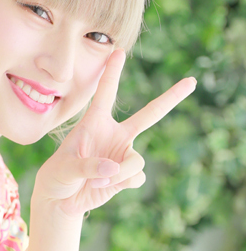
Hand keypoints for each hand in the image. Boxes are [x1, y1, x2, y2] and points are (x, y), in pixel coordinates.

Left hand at [33, 50, 196, 218]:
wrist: (62, 199)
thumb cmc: (58, 175)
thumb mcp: (65, 167)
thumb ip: (87, 165)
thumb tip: (115, 167)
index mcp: (94, 123)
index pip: (105, 94)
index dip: (112, 73)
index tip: (118, 51)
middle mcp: (114, 135)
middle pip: (149, 115)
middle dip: (171, 98)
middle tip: (191, 82)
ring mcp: (123, 154)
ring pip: (137, 161)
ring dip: (119, 173)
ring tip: (96, 180)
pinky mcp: (127, 174)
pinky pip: (137, 177)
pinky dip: (120, 183)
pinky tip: (103, 185)